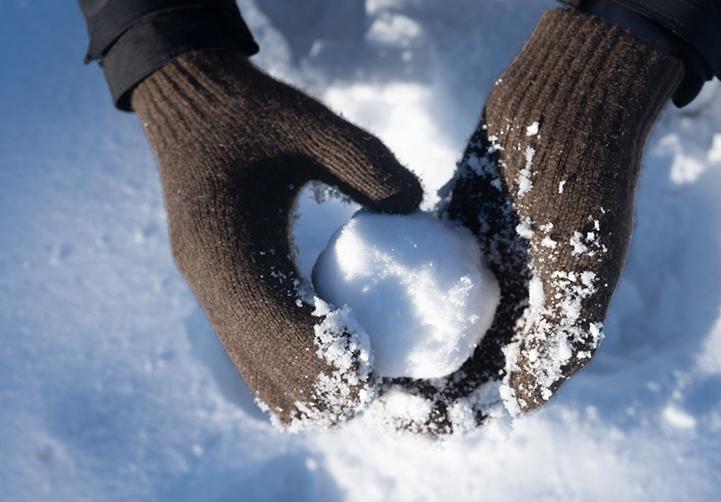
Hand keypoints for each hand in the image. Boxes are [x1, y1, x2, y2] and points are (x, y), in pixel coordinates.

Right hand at [131, 50, 422, 428]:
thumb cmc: (254, 113)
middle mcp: (209, 280)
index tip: (372, 380)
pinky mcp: (214, 288)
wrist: (192, 107)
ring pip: (250, 368)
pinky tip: (321, 370)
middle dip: (317, 391)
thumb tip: (418, 209)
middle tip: (373, 397)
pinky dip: (281, 371)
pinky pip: (245, 350)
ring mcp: (206, 289)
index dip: (324, 363)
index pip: (276, 328)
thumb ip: (368, 164)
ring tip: (353, 393)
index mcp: (227, 244)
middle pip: (262, 366)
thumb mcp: (312, 124)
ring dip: (300, 389)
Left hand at [376, 8, 681, 432]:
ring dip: (398, 341)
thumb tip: (519, 404)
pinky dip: (394, 289)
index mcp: (545, 323)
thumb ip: (557, 338)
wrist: (565, 106)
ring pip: (431, 320)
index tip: (408, 419)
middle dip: (415, 384)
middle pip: (456, 360)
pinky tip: (356, 298)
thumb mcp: (581, 265)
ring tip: (354, 353)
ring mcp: (481, 268)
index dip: (454, 412)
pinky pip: (417, 271)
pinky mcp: (455, 233)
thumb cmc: (580, 185)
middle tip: (367, 391)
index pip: (494, 388)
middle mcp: (512, 302)